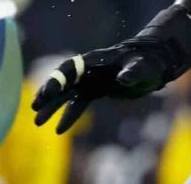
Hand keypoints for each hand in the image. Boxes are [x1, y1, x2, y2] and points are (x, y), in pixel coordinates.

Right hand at [32, 40, 177, 133]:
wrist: (154, 64)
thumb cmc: (149, 61)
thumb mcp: (144, 67)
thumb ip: (133, 71)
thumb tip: (123, 78)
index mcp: (96, 60)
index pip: (71, 68)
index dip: (58, 79)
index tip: (48, 93)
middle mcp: (90, 69)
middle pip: (63, 80)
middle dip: (49, 93)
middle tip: (35, 107)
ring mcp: (92, 80)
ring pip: (67, 94)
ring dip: (52, 106)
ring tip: (37, 121)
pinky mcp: (96, 90)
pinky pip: (78, 104)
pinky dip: (69, 115)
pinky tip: (58, 130)